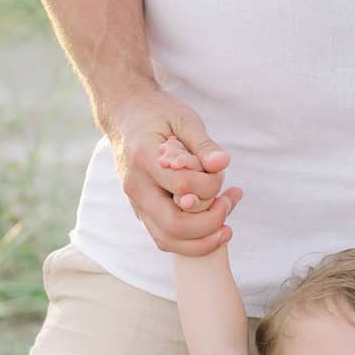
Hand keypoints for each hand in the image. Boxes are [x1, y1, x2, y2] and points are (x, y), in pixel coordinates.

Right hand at [109, 90, 235, 255]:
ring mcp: (136, 203)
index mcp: (143, 158)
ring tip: (227, 227)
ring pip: (167, 240)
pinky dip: (191, 240)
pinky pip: (164, 238)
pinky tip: (214, 225)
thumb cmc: (158, 114)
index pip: (183, 185)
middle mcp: (136, 186)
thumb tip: (222, 164)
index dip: (210, 185)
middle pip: (174, 224)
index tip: (221, 172)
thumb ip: (203, 144)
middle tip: (229, 203)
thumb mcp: (183, 118)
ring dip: (202, 240)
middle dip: (210, 222)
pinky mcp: (142, 212)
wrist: (126, 117)